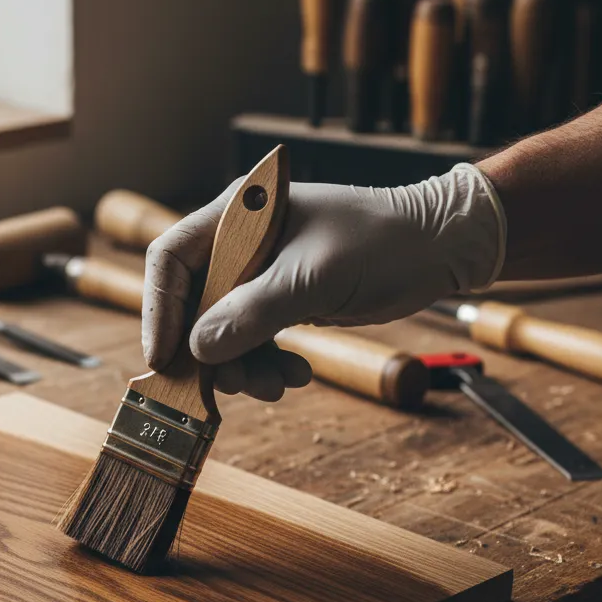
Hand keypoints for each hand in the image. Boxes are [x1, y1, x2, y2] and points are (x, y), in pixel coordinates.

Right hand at [142, 164, 504, 400]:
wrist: (441, 249)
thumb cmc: (385, 243)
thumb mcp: (315, 278)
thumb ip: (253, 312)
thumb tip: (198, 349)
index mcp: (240, 217)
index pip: (171, 259)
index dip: (159, 310)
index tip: (163, 357)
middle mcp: (242, 243)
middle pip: (192, 303)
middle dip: (208, 350)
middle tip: (229, 385)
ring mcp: (260, 273)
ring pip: (222, 330)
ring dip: (242, 365)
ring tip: (275, 385)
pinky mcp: (281, 299)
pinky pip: (253, 339)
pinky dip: (266, 362)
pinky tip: (295, 374)